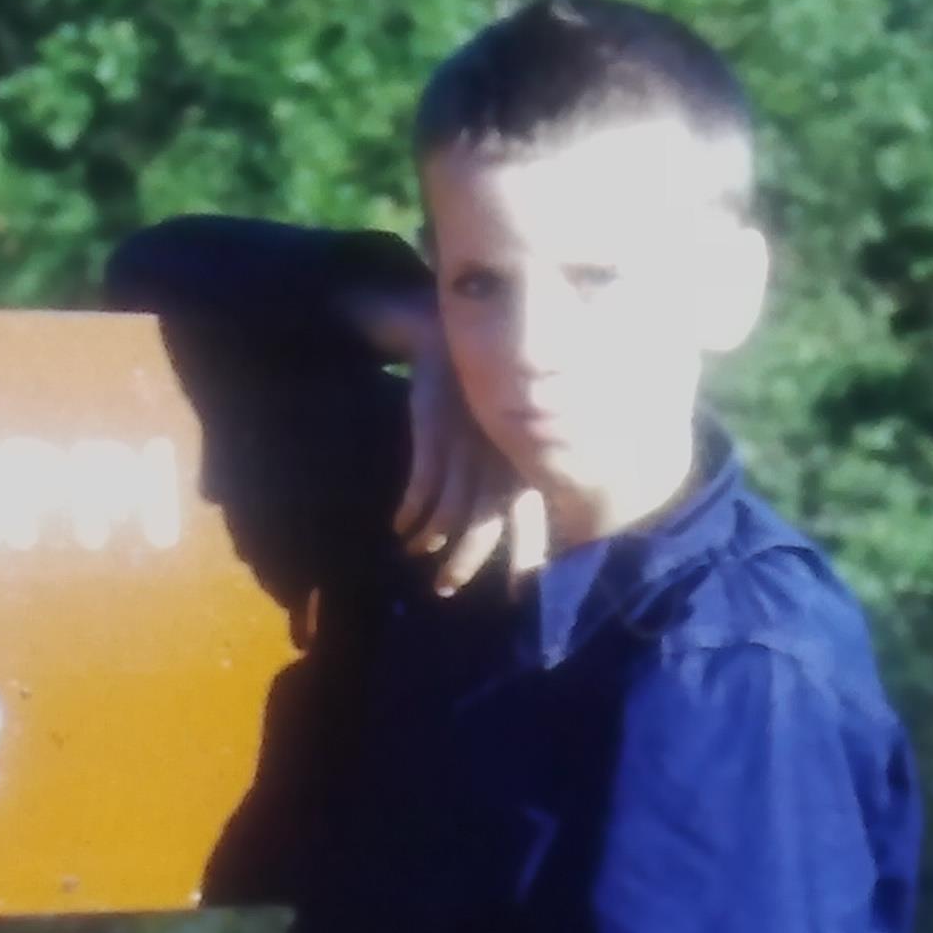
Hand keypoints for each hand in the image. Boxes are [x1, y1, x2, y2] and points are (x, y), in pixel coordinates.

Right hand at [392, 297, 547, 598]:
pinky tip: (401, 527)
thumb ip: (517, 475)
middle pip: (487, 527)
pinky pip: (422, 488)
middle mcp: (501, 461)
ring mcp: (467, 450)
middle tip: (446, 590)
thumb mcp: (508, 431)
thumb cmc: (480, 388)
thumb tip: (521, 524)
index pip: (531, 520)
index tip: (518, 597)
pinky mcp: (435, 436)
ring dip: (431, 540)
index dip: (527, 561)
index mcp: (524, 461)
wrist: (447, 335)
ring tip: (414, 553)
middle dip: (467, 563)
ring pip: (450, 514)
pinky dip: (411, 514)